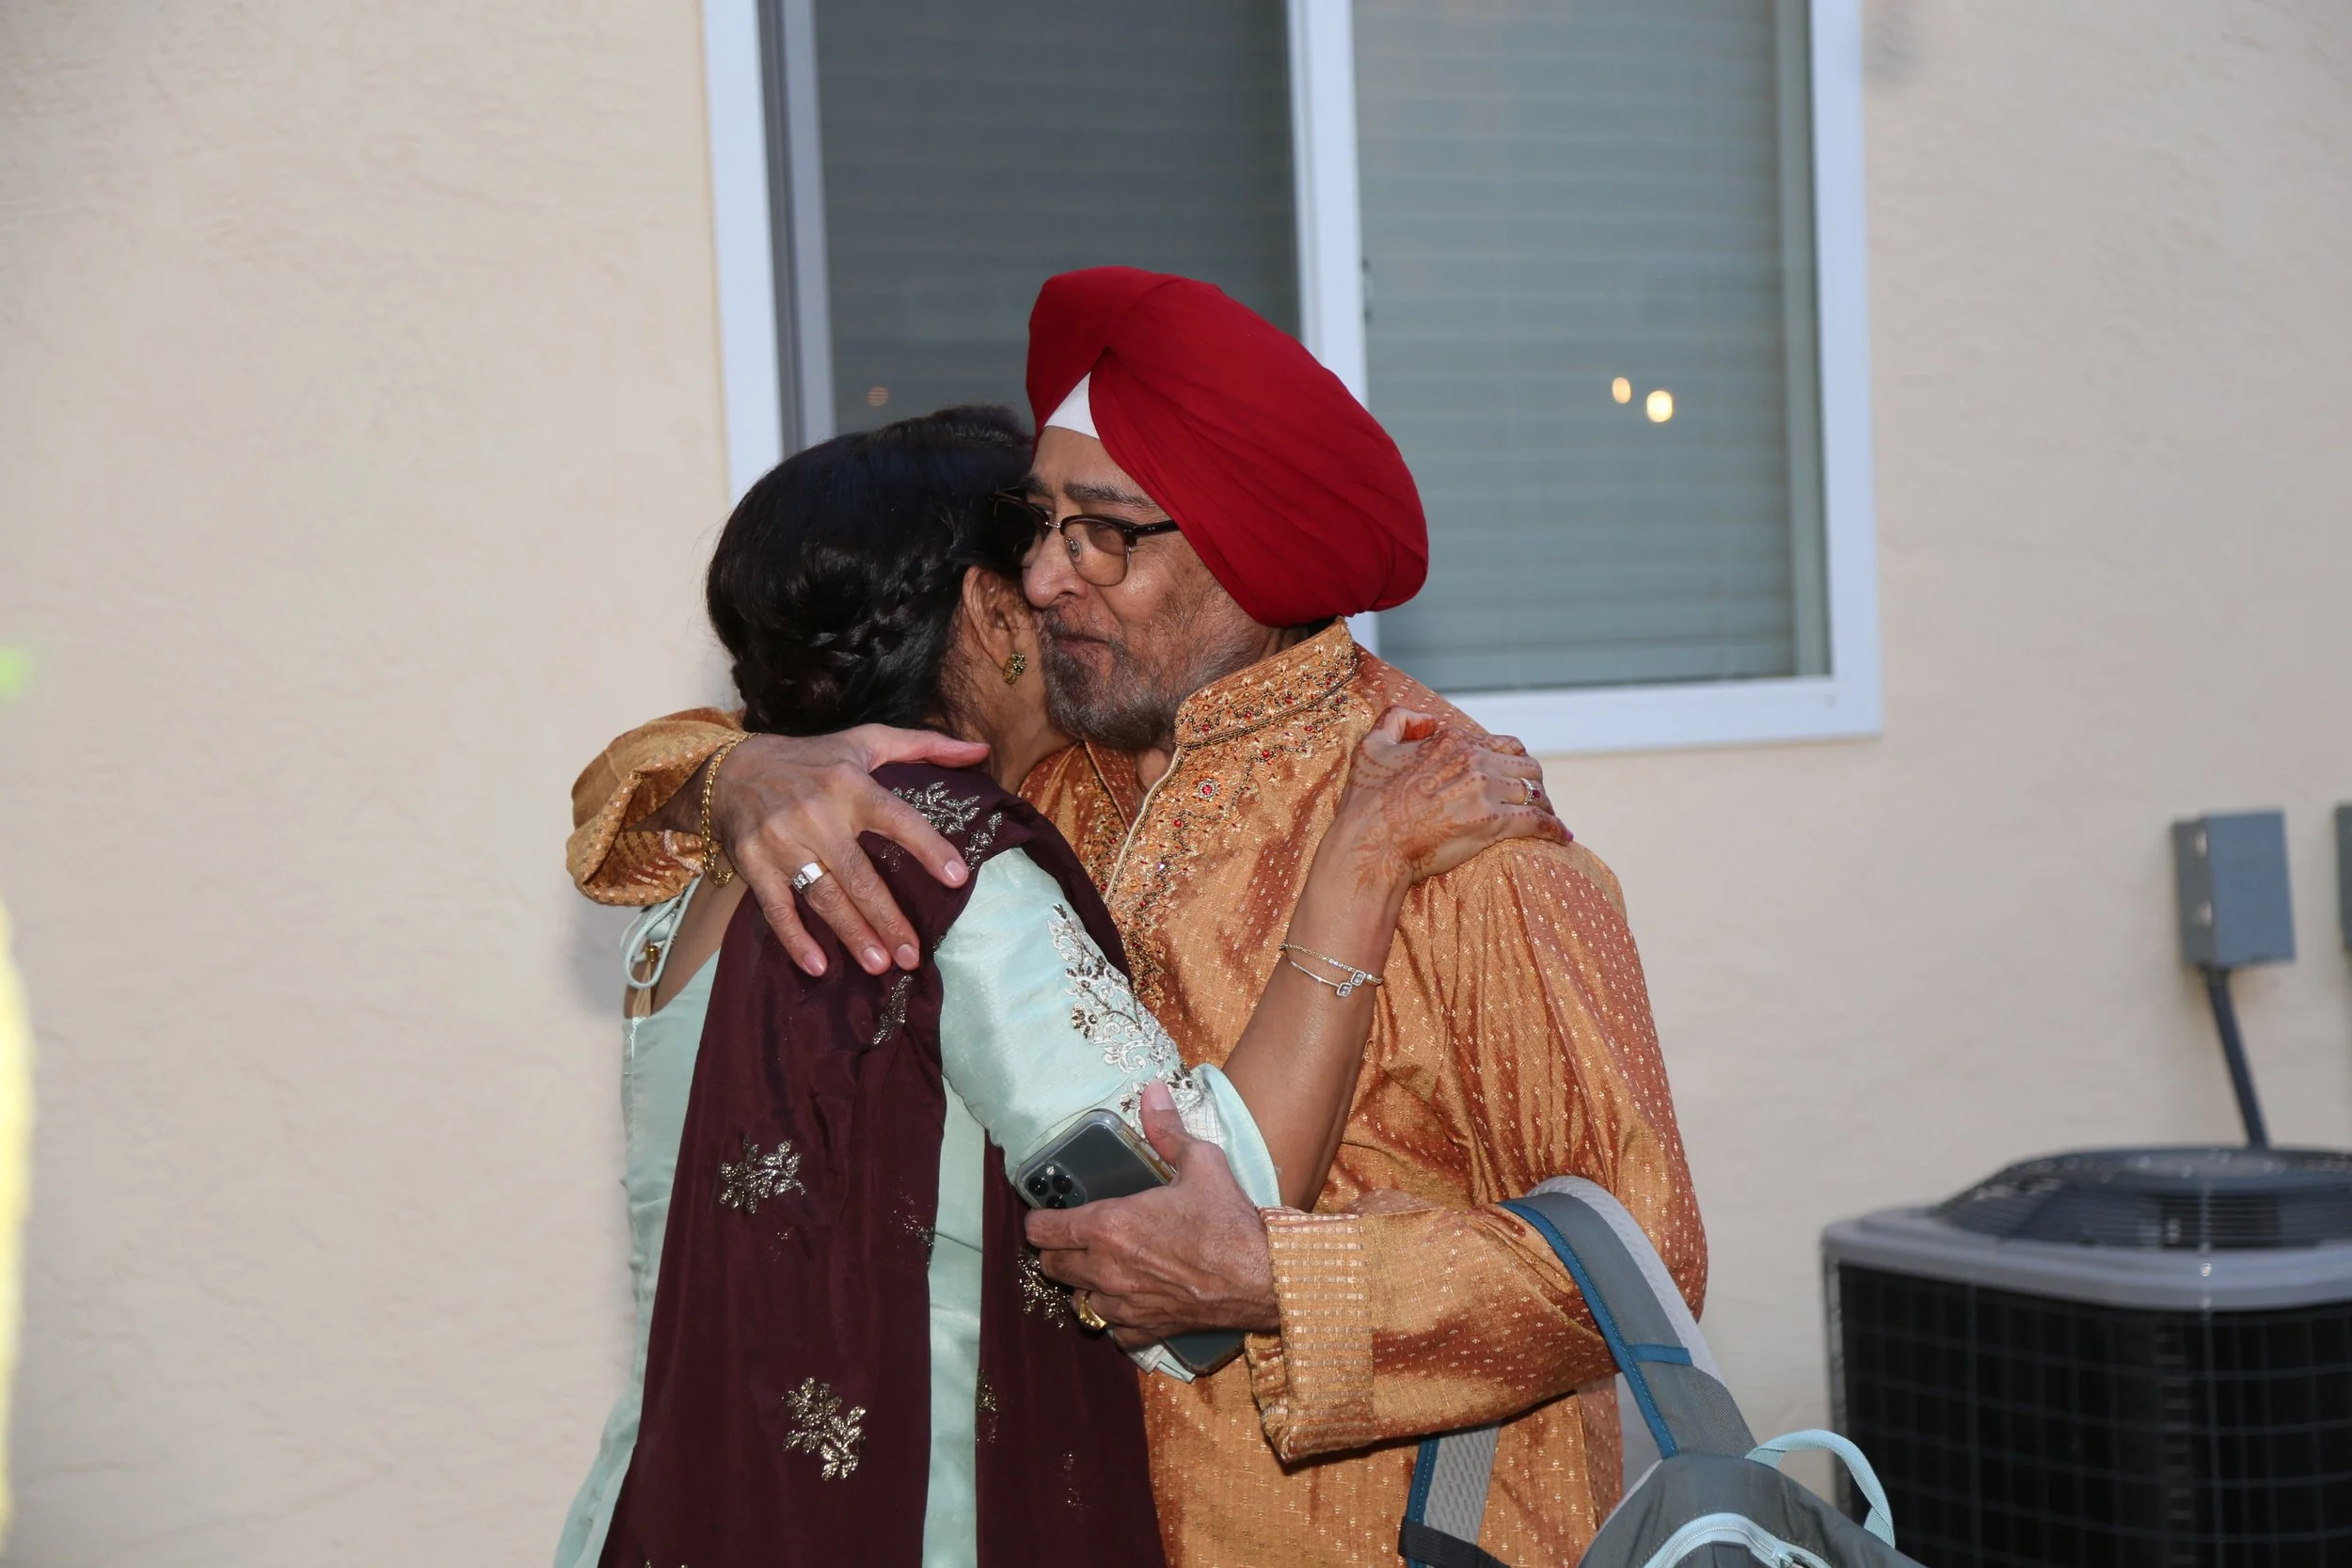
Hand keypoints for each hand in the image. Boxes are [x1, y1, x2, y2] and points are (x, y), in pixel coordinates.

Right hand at [709, 726, 989, 976]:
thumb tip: (980, 752)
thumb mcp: (866, 741)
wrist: (732, 769)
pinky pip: (777, 908)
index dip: (928, 848)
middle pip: (859, 876)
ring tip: (879, 966)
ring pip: (823, 896)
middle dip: (887, 919)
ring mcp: (782, 842)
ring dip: (852, 935)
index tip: (958, 878)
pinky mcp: (754, 864)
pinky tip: (819, 966)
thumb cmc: (812, 760)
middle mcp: (817, 815)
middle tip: (913, 956)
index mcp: (850, 785)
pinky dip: (795, 939)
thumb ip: (925, 745)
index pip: (897, 819)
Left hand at [1024, 1082, 1278, 1343]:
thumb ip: (1167, 1130)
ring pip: (1078, 1300)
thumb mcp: (1200, 1162)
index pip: (1044, 1230)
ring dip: (1083, 1285)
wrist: (1261, 1277)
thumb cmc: (1228, 1221)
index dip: (1040, 1220)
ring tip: (1101, 1268)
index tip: (1047, 1214)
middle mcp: (1105, 1269)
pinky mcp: (1145, 1329)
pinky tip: (1129, 1299)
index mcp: (1108, 1226)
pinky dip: (1115, 1317)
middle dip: (1056, 1252)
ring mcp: (1123, 1305)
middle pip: (1051, 1267)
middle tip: (1073, 1238)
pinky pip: (1112, 1329)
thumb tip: (1153, 1092)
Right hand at [1324, 707, 1568, 892]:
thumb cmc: (1366, 803)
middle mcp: (1473, 760)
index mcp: (1451, 740)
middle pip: (1524, 765)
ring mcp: (1485, 790)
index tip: (1513, 778)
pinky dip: (1554, 828)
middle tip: (1535, 798)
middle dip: (1533, 782)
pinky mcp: (1492, 821)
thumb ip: (1396, 720)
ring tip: (1548, 818)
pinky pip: (1537, 820)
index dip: (1512, 763)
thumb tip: (1426, 719)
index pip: (1501, 744)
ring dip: (1544, 804)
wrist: (1369, 845)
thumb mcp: (1371, 748)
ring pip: (1534, 790)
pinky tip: (1562, 836)